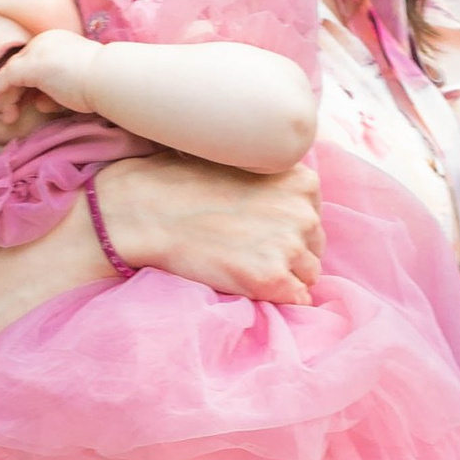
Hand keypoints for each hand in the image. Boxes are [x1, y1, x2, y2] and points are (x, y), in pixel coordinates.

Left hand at [0, 26, 101, 121]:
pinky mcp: (31, 66)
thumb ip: (54, 92)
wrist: (108, 79)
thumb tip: (39, 102)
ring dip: (4, 94)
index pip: (33, 62)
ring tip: (1, 113)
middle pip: (19, 65)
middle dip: (12, 90)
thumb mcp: (73, 87)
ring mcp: (37, 51)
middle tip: (7, 111)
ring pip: (11, 72)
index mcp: (57, 42)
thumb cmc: (99, 85)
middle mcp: (44, 41)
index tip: (22, 101)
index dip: (24, 83)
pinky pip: (6, 77)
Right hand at [90, 151, 322, 304]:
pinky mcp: (271, 280)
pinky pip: (297, 299)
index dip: (286, 227)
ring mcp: (289, 248)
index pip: (313, 216)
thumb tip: (283, 203)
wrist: (145, 211)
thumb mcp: (239, 161)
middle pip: (314, 247)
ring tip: (245, 267)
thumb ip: (272, 181)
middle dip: (289, 253)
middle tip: (247, 251)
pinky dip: (278, 298)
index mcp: (302, 181)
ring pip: (308, 275)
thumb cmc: (181, 183)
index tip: (258, 229)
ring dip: (284, 276)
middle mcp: (304, 214)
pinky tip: (249, 285)